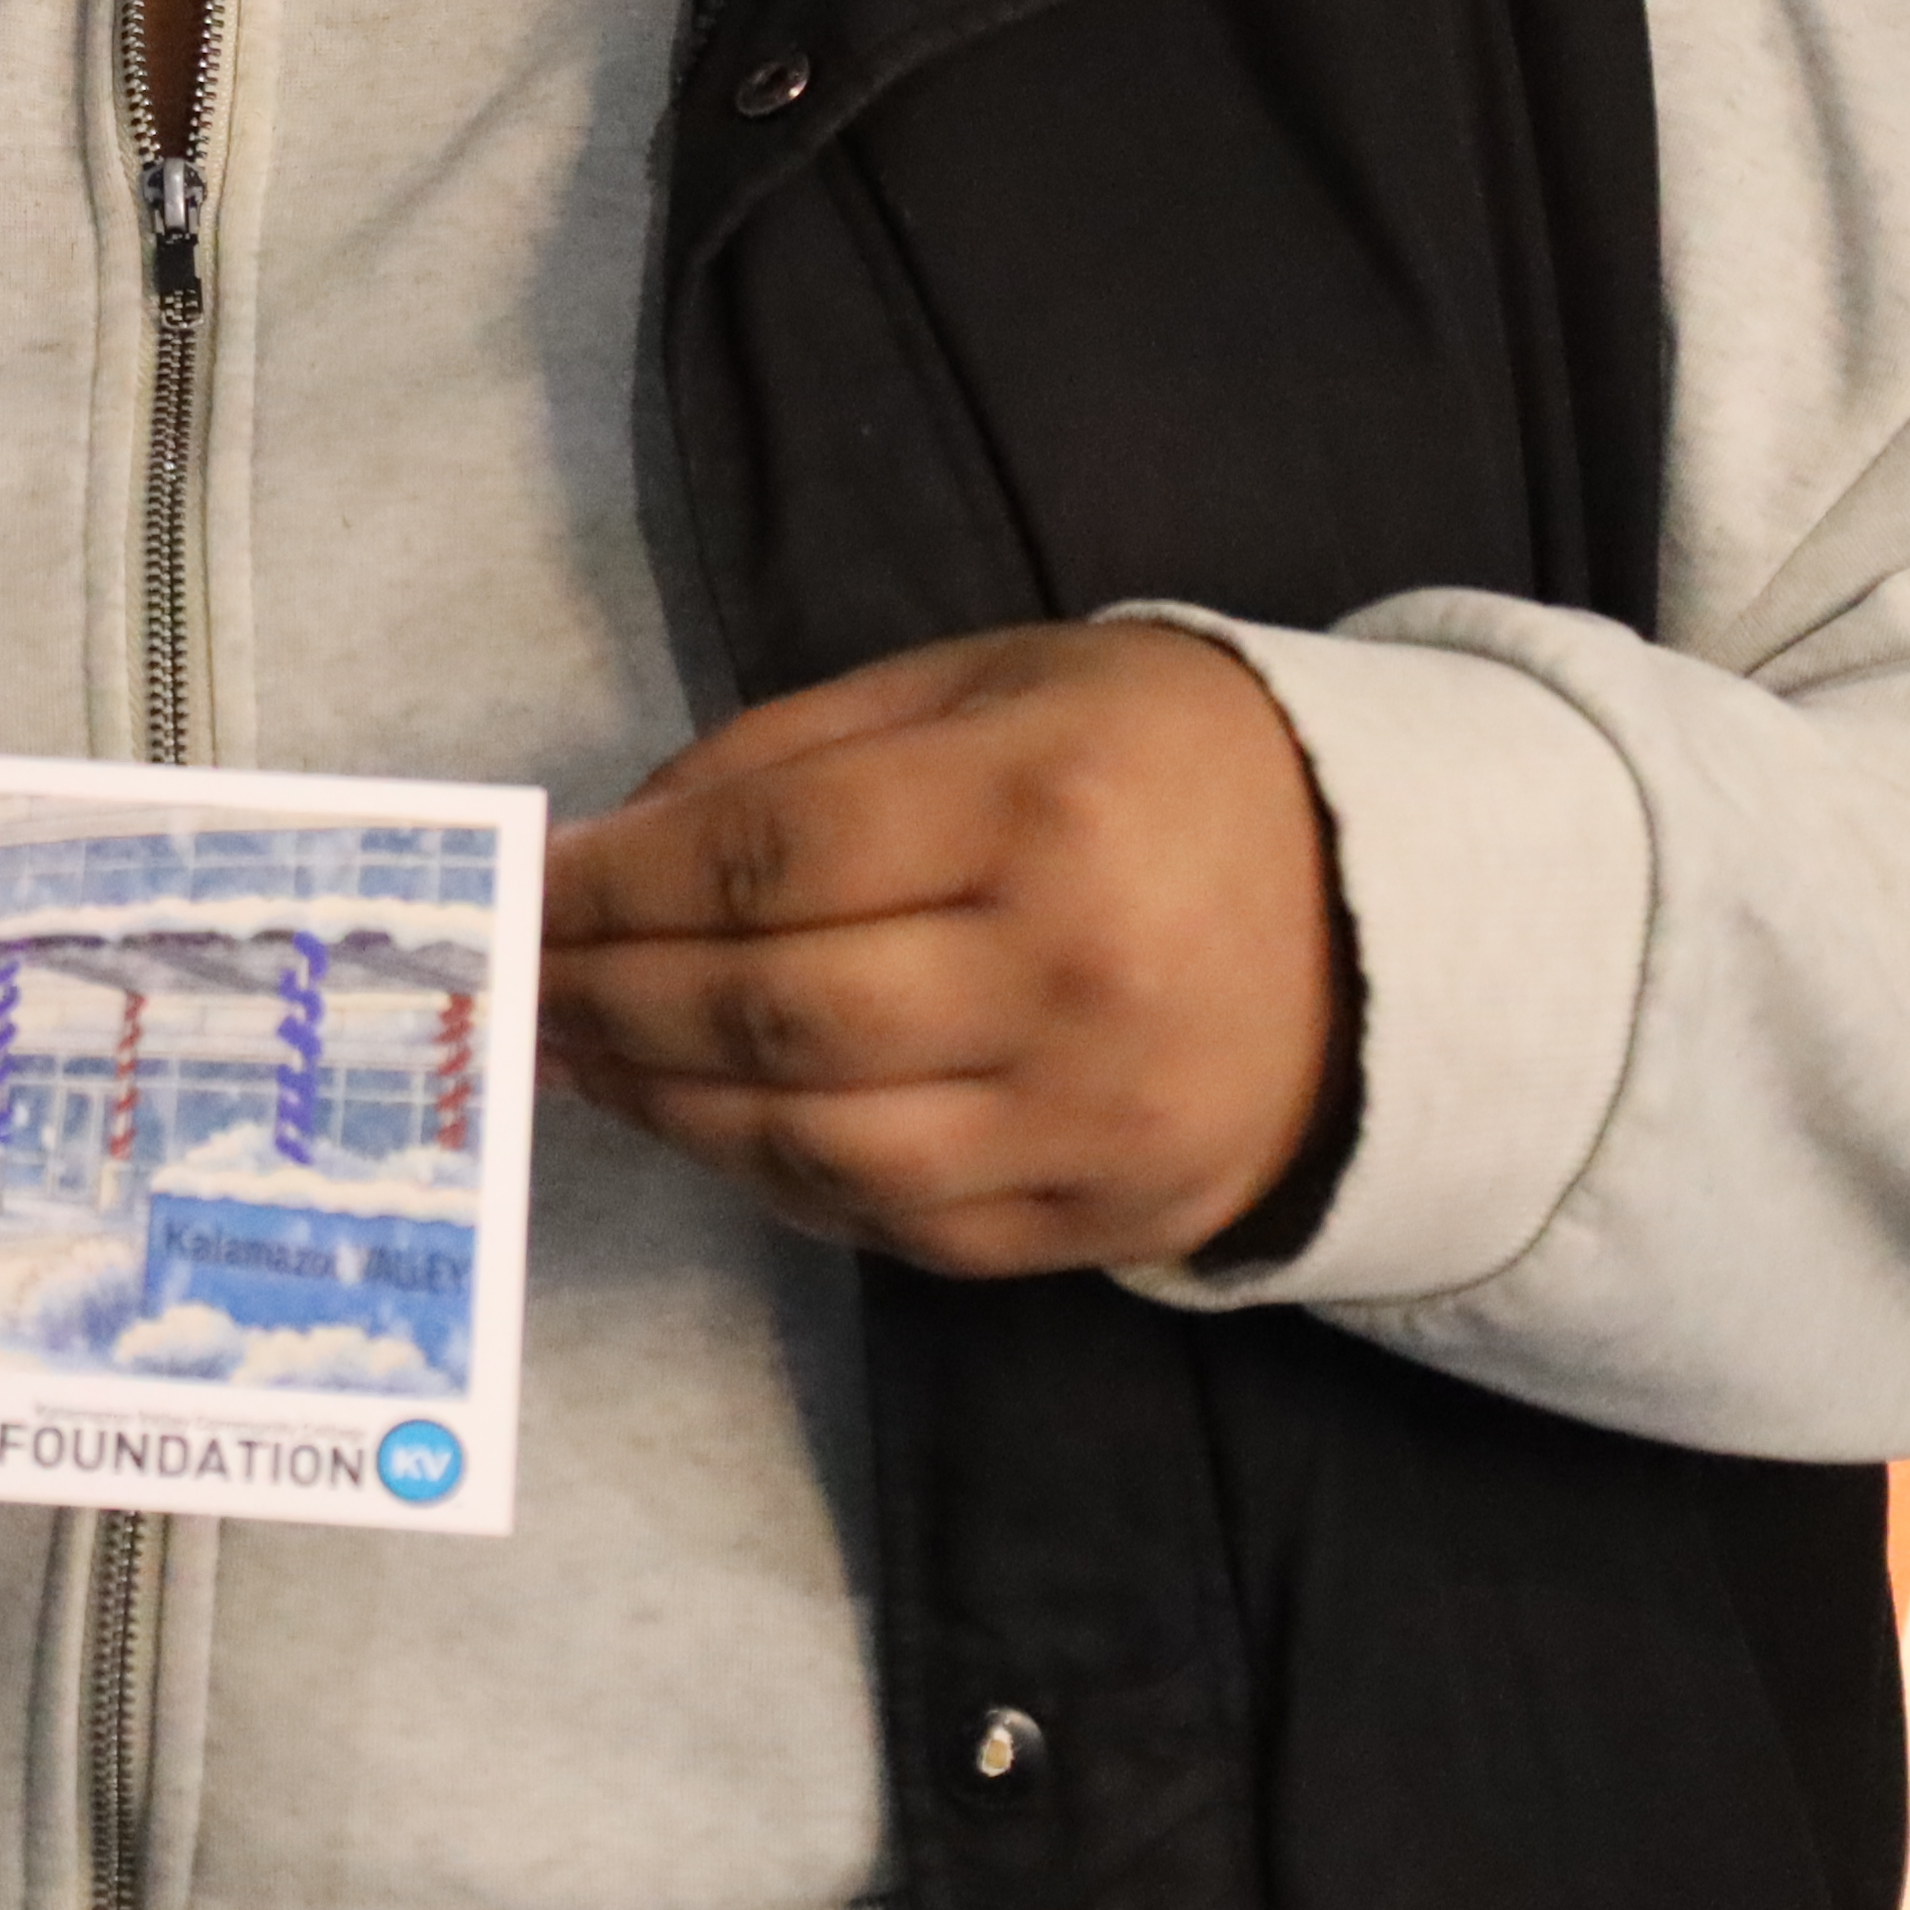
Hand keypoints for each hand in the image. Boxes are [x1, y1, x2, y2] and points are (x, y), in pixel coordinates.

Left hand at [540, 623, 1338, 1281]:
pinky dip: (779, 1183)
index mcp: (1039, 802)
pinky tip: (710, 1125)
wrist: (1394, 910)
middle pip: (772, 1012)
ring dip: (668, 1109)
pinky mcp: (1110, 1217)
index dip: (616, 884)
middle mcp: (1071, 972)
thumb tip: (613, 838)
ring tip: (583, 1062)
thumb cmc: (1158, 762)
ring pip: (818, 1147)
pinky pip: (901, 1228)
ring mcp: (1094, 1115)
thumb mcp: (991, 682)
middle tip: (515, 990)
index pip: (765, 858)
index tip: (523, 889)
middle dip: (609, 1002)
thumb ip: (795, 748)